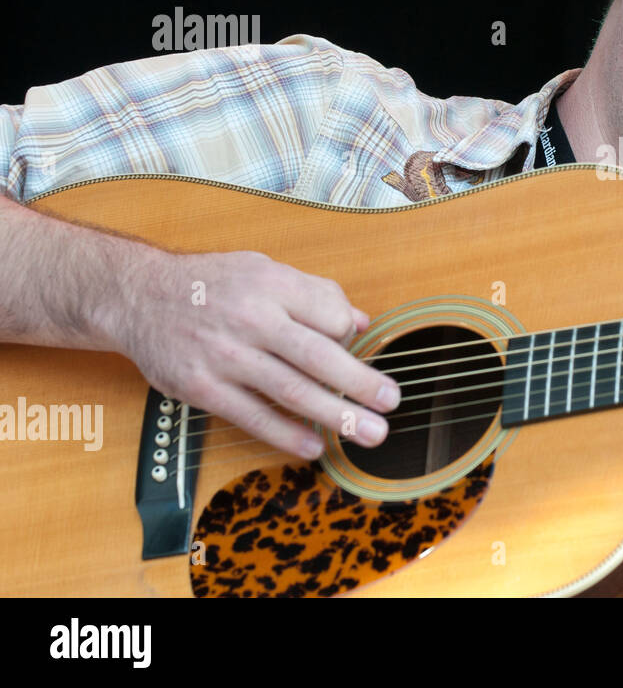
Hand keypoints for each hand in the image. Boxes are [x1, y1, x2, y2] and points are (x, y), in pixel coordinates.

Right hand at [105, 248, 398, 458]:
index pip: (330, 315)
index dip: (350, 335)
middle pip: (317, 357)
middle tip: (391, 402)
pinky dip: (286, 434)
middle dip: (360, 384)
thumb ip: (314, 293)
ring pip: (291, 390)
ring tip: (368, 432)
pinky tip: (314, 446)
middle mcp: (251, 319)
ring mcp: (225, 356)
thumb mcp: (265, 270)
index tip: (356, 349)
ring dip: (335, 415)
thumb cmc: (213, 283)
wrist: (138, 295)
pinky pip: (252, 415)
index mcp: (273, 285)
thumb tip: (360, 321)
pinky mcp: (201, 386)